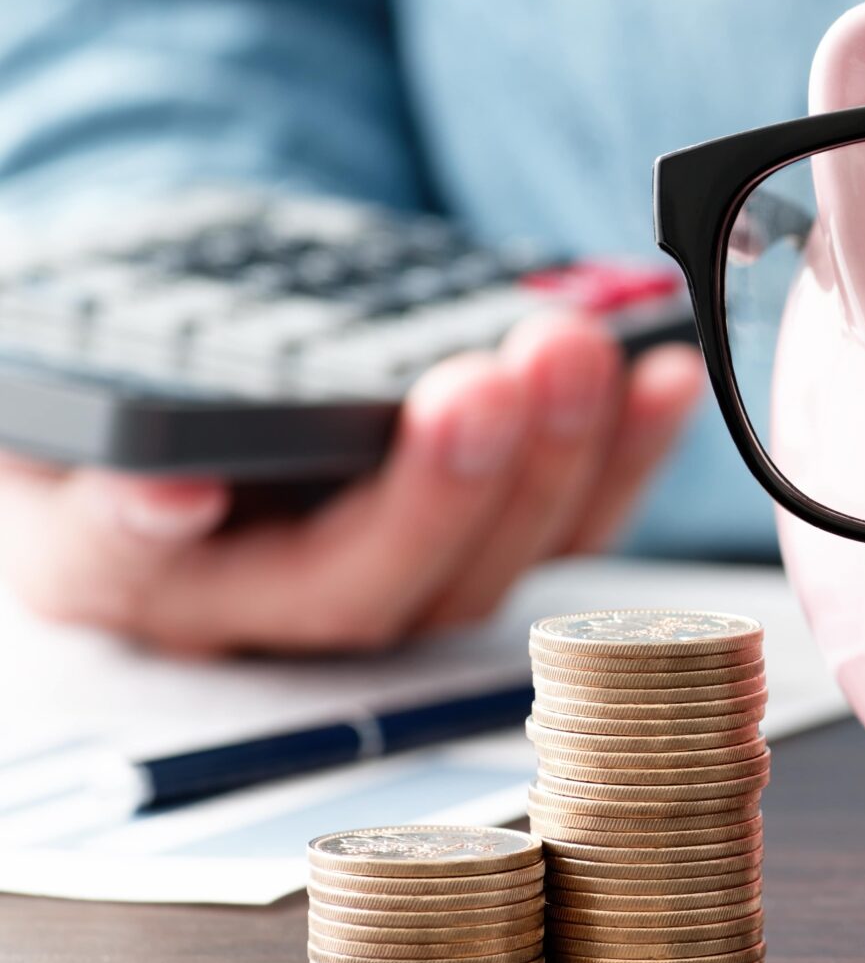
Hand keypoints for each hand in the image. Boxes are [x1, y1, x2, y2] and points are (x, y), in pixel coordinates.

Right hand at [0, 312, 702, 653]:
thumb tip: (165, 484)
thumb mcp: (103, 357)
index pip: (127, 560)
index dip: (151, 531)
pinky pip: (568, 534)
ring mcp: (384, 590)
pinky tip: (663, 376)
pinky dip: (624, 453)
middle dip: (437, 485)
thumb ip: (119, 402)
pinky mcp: (486, 556)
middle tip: (487, 380)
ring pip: (481, 573)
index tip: (178, 489)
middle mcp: (249, 610)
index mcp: (118, 558)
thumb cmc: (145, 365)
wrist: (212, 375)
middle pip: (355, 587)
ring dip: (551, 461)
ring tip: (579, 352)